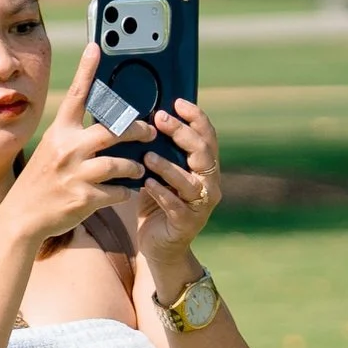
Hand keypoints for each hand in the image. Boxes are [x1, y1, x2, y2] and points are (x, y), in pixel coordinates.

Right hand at [2, 42, 151, 245]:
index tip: (96, 46)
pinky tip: (126, 192)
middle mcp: (67, 149)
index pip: (77, 95)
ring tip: (139, 169)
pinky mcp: (83, 198)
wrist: (22, 216)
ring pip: (119, 164)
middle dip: (138, 130)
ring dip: (135, 167)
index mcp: (60, 132)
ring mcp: (75, 174)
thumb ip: (75, 135)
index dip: (87, 69)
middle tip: (150, 132)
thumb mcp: (52, 149)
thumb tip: (104, 123)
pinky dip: (125, 192)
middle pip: (113, 130)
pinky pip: (116, 191)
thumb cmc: (43, 180)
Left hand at [134, 98, 222, 289]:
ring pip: (189, 180)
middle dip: (181, 133)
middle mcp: (209, 183)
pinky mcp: (188, 223)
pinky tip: (146, 184)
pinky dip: (162, 193)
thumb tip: (139, 117)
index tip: (178, 102)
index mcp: (205, 166)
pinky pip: (176, 205)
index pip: (207, 135)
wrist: (158, 245)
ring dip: (168, 166)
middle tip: (159, 119)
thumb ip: (159, 149)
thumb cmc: (157, 202)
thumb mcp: (159, 172)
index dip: (196, 117)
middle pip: (202, 152)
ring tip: (148, 155)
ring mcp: (201, 205)